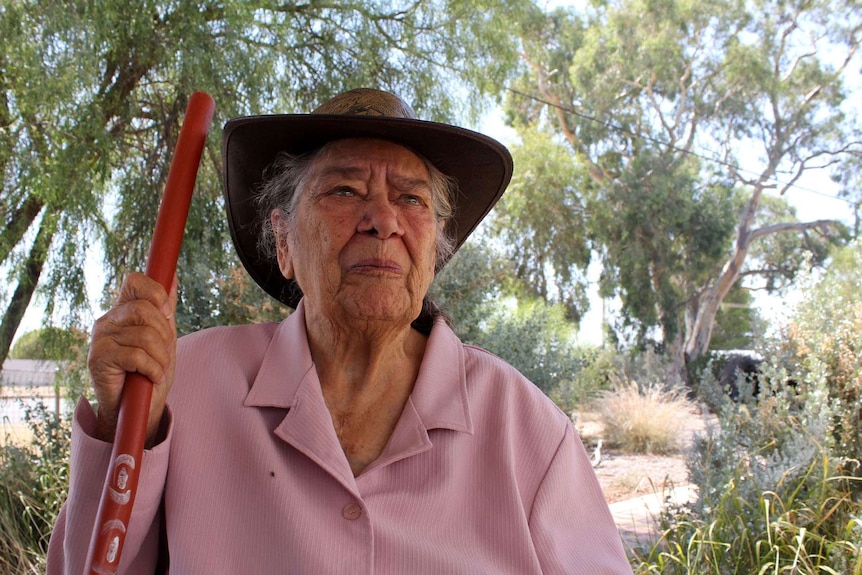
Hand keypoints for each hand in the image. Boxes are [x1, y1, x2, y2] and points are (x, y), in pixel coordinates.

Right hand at [88, 272, 176, 445]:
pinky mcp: (98, 358)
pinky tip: (151, 378)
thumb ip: (166, 308)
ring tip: (156, 370)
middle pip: (146, 310)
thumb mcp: (165, 337)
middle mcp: (108, 320)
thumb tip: (174, 275)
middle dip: (165, 335)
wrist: (139, 407)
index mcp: (123, 310)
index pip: (134, 281)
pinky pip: (136, 356)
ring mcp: (100, 338)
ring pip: (145, 336)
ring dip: (161, 358)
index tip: (167, 312)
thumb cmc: (151, 371)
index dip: (155, 292)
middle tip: (163, 355)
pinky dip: (153, 369)